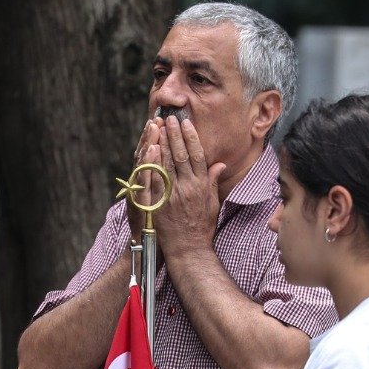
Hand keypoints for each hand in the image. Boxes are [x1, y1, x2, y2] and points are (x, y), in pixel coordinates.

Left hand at [153, 116, 224, 260]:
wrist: (188, 250)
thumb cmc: (201, 228)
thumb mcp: (212, 204)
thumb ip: (213, 182)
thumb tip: (219, 164)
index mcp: (202, 186)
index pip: (197, 155)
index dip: (191, 137)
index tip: (186, 123)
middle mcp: (188, 187)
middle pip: (180, 155)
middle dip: (174, 134)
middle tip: (169, 118)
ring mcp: (173, 194)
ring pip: (166, 163)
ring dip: (161, 142)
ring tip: (158, 126)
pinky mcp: (159, 202)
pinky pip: (154, 178)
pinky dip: (152, 162)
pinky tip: (149, 149)